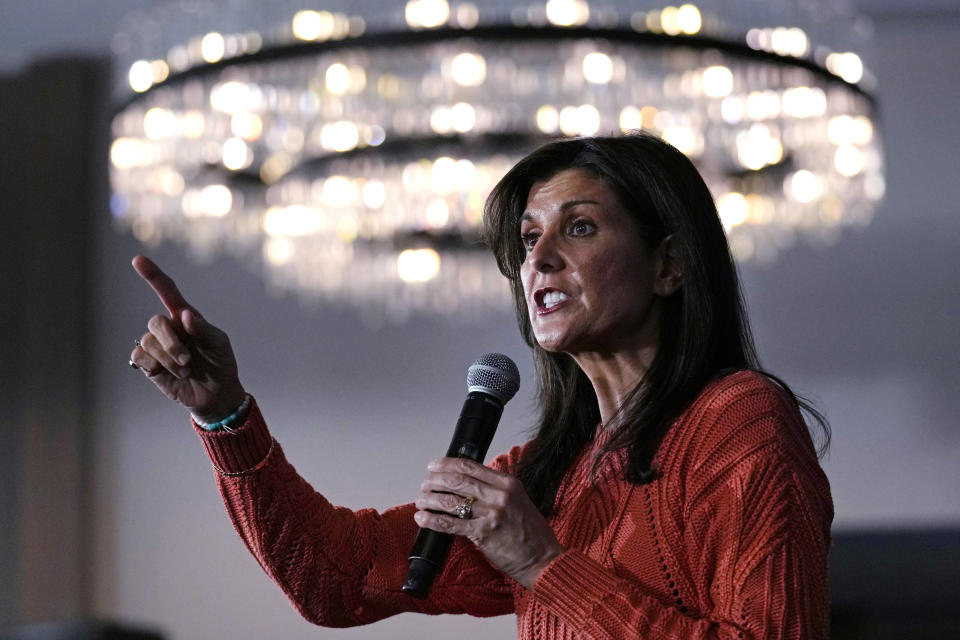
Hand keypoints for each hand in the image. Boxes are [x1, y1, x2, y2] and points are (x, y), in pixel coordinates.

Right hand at [129, 255, 245, 420]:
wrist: (215, 394)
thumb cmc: (220, 364)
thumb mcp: (219, 345)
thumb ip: (204, 329)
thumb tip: (184, 315)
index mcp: (186, 317)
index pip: (167, 291)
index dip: (153, 275)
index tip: (138, 259)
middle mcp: (169, 328)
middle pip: (156, 321)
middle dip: (171, 343)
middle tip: (188, 361)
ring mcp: (157, 345)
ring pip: (148, 342)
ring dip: (169, 359)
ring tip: (186, 370)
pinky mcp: (149, 363)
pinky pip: (139, 356)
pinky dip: (155, 365)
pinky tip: (170, 373)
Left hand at [414, 457, 563, 589]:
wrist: (544, 559)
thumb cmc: (531, 533)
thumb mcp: (518, 500)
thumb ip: (495, 490)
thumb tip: (466, 483)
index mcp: (508, 483)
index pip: (470, 466)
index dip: (447, 464)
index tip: (433, 465)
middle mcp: (500, 495)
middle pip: (457, 480)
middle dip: (435, 480)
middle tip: (425, 484)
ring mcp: (492, 514)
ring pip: (451, 501)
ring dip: (430, 499)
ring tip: (421, 500)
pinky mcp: (483, 534)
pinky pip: (450, 524)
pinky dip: (432, 520)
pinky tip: (422, 518)